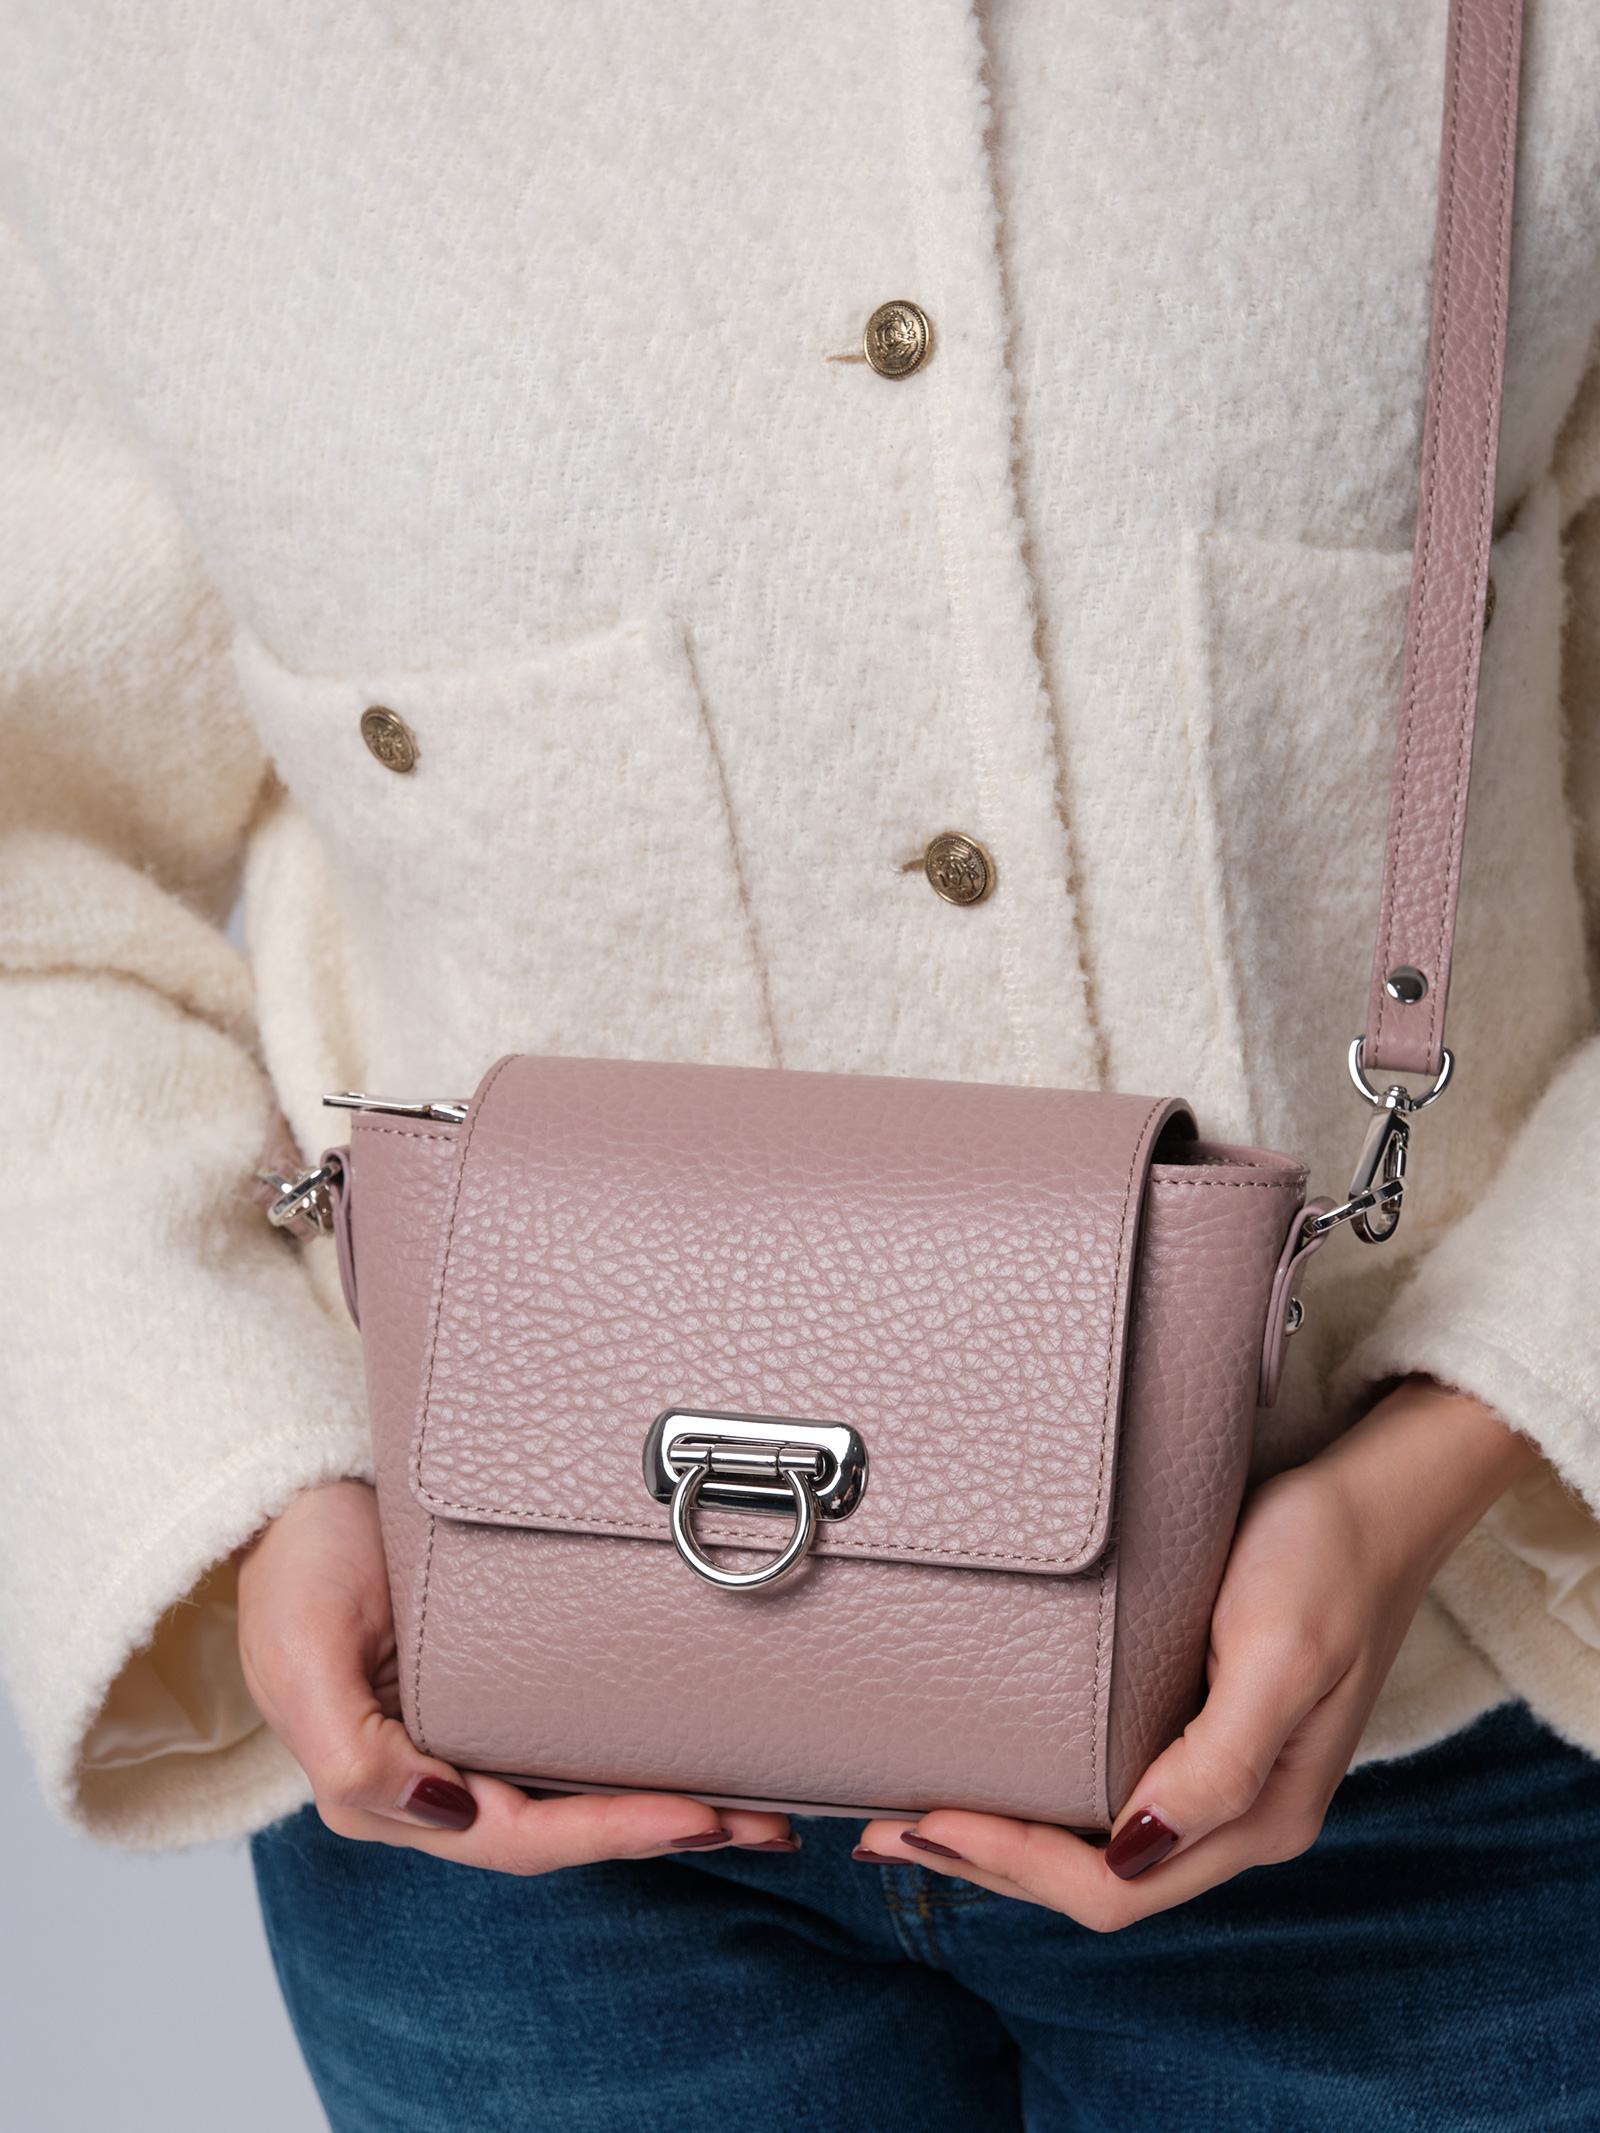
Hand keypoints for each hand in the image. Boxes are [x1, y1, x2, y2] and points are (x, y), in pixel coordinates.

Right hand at [238, 1479, 796, 1866]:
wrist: (296, 1496)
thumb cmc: (297, 1568)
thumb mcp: (304, 1653)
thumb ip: (354, 1750)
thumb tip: (443, 1808)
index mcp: (391, 1790)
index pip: (520, 1837)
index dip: (611, 1835)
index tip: (698, 1817)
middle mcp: (439, 1780)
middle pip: (569, 1829)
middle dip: (667, 1830)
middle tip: (765, 1823)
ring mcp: (472, 1738)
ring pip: (582, 1793)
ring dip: (669, 1802)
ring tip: (760, 1803)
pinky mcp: (497, 1694)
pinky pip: (576, 1742)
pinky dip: (638, 1755)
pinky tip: (697, 1750)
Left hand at [859, 1377, 1536, 1926]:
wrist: (1376, 1495)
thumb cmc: (1325, 1558)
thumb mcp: (1279, 1652)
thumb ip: (1219, 1761)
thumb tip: (1138, 1846)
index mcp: (1258, 1815)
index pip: (1110, 1887)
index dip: (1010, 1865)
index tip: (925, 1822)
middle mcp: (1237, 1816)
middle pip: (1094, 1883)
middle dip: (987, 1865)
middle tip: (883, 1828)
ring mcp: (1221, 1778)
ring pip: (1096, 1850)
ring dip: (1006, 1843)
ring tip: (918, 1811)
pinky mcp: (1203, 1733)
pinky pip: (1110, 1798)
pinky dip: (1042, 1801)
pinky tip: (997, 1772)